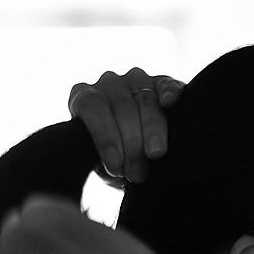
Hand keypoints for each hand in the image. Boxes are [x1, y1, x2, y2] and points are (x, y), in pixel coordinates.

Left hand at [68, 67, 185, 184]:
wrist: (134, 158)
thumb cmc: (114, 160)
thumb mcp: (102, 163)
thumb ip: (101, 160)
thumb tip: (116, 168)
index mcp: (84, 98)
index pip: (91, 105)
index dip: (104, 135)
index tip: (115, 163)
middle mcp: (109, 84)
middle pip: (122, 107)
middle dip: (131, 143)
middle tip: (137, 172)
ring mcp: (137, 81)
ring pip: (146, 100)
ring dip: (152, 129)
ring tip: (155, 155)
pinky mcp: (162, 84)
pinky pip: (167, 84)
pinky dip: (169, 92)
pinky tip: (168, 103)